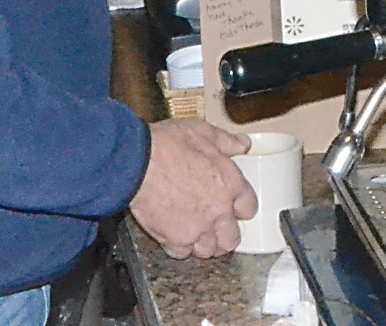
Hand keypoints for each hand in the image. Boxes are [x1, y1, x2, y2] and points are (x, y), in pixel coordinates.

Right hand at [129, 119, 257, 258]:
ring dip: (204, 244)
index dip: (241, 207)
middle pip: (232, 238)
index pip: (249, 207)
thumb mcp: (202, 132)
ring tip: (197, 234)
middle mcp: (218, 211)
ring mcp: (197, 228)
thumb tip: (243, 144)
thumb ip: (226, 141)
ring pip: (209, 251)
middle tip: (217, 227)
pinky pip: (183, 253)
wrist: (136, 162)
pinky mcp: (174, 239)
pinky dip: (180, 247)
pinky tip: (176, 235)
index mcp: (229, 184)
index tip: (234, 206)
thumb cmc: (167, 145)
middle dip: (225, 234)